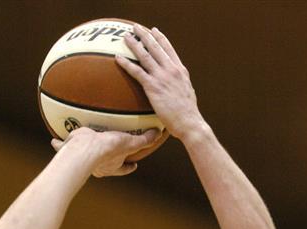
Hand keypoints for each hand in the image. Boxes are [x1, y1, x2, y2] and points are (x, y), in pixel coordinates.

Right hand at [51, 127, 160, 176]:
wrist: (83, 150)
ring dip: (82, 152)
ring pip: (83, 157)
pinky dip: (59, 145)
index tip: (134, 164)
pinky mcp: (68, 152)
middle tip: (107, 152)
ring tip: (79, 144)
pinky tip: (54, 140)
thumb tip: (158, 133)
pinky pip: (62, 148)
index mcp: (112, 165)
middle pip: (104, 164)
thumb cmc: (106, 149)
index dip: (129, 167)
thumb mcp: (128, 143)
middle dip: (106, 159)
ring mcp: (82, 160)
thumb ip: (143, 139)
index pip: (123, 168)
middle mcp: (97, 165)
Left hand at [116, 25, 202, 139]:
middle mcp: (171, 69)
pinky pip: (136, 72)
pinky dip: (126, 64)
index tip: (153, 30)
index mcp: (180, 70)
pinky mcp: (153, 87)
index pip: (169, 49)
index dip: (160, 38)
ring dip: (134, 44)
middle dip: (144, 35)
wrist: (189, 122)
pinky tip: (117, 58)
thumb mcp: (187, 92)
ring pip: (145, 55)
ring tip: (126, 36)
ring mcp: (162, 77)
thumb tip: (176, 85)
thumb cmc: (188, 113)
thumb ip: (180, 84)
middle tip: (135, 27)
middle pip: (155, 47)